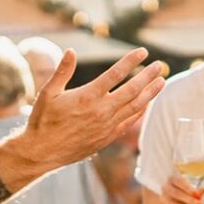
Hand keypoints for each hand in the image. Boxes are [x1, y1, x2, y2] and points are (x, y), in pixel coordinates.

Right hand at [24, 49, 165, 169]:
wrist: (42, 152)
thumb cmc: (43, 120)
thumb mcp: (48, 93)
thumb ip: (62, 71)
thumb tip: (71, 51)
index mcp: (87, 96)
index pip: (115, 74)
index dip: (130, 61)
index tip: (142, 51)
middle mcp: (101, 111)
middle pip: (132, 90)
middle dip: (147, 76)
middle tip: (159, 65)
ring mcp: (107, 125)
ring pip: (135, 107)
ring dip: (150, 93)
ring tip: (161, 82)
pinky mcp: (107, 137)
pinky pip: (129, 121)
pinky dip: (140, 111)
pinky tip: (147, 103)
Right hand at [156, 175, 203, 203]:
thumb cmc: (183, 195)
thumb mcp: (190, 192)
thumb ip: (195, 192)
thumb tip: (203, 190)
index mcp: (172, 179)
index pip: (180, 182)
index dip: (190, 189)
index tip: (200, 196)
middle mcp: (165, 188)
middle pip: (178, 194)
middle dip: (192, 202)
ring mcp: (162, 199)